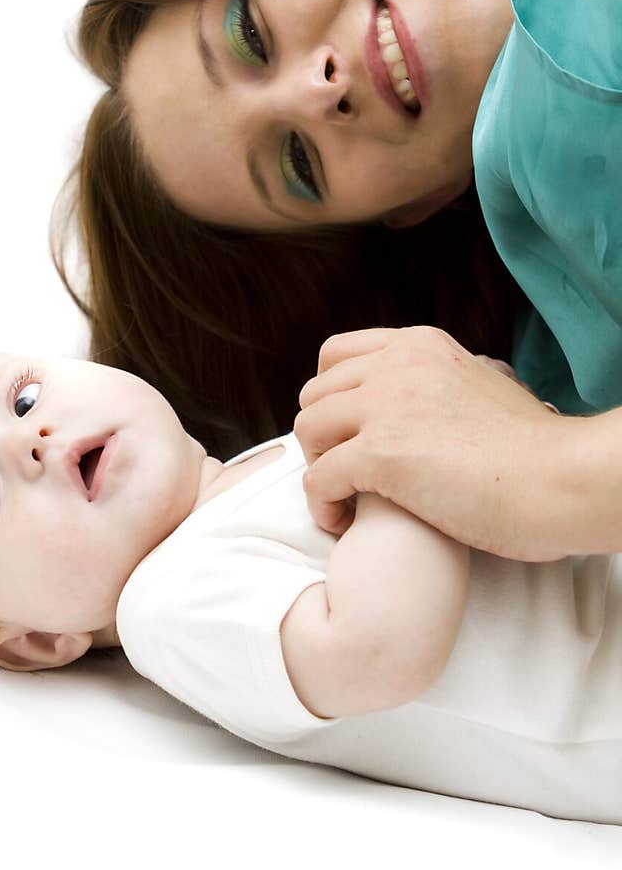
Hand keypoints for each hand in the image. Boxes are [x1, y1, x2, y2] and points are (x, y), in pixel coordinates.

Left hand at [294, 326, 564, 559]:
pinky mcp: (381, 454)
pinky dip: (322, 506)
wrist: (561, 480)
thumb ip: (437, 386)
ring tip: (345, 499)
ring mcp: (386, 406)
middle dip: (321, 437)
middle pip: (314, 393)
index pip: (335, 354)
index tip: (346, 432)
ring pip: (307, 430)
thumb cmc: (533, 452)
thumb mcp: (479, 386)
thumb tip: (415, 404)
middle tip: (345, 472)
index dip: (330, 397)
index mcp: (419, 346)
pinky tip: (344, 523)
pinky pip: (317, 479)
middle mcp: (396, 365)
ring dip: (317, 468)